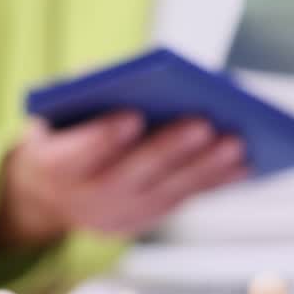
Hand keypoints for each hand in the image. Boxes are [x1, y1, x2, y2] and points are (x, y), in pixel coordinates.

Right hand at [0, 113, 247, 247]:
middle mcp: (87, 196)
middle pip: (133, 173)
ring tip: (236, 142)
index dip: (104, 136)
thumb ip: (80, 89)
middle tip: (203, 123)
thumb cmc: (62, 136)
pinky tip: (243, 164)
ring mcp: (119, 214)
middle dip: (170, 148)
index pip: (80, 152)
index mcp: (55, 163)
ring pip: (167, 191)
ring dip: (205, 168)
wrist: (50, 198)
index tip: (133, 115)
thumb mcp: (54, 111)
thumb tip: (122, 73)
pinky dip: (215, 182)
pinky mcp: (146, 220)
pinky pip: (184, 200)